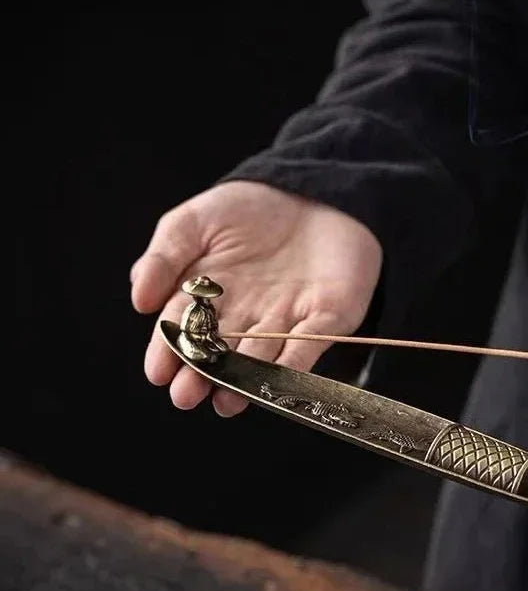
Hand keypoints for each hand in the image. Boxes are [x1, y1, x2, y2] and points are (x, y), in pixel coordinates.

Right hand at [131, 180, 382, 416]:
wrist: (314, 189)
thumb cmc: (249, 208)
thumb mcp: (193, 222)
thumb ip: (163, 257)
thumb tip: (138, 300)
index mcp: (211, 297)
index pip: (185, 329)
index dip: (170, 351)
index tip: (158, 373)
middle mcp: (247, 317)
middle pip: (222, 352)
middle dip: (204, 375)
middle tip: (187, 395)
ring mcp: (287, 320)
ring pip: (263, 357)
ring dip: (245, 380)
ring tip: (225, 400)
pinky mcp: (327, 317)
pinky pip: (310, 344)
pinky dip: (295, 364)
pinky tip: (276, 379)